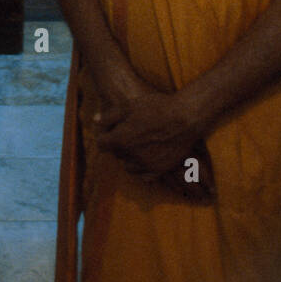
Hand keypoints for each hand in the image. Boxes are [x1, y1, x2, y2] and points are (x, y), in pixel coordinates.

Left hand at [94, 83, 214, 202]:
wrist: (184, 118)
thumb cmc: (156, 108)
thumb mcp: (128, 106)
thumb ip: (109, 116)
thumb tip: (95, 121)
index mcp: (120, 140)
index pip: (101, 144)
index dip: (104, 136)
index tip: (110, 130)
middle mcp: (131, 156)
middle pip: (116, 154)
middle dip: (118, 144)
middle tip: (128, 132)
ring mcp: (146, 165)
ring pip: (128, 166)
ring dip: (129, 157)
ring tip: (138, 144)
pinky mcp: (159, 170)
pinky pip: (144, 176)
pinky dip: (142, 168)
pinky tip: (146, 156)